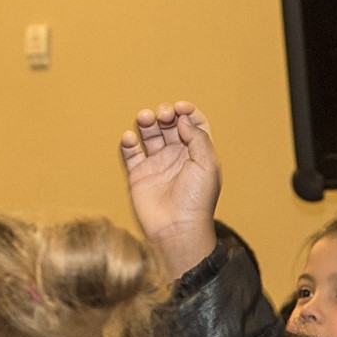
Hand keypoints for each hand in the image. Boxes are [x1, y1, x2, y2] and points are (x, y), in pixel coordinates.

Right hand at [119, 102, 221, 281]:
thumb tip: (183, 119)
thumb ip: (198, 138)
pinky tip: (130, 138)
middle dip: (166, 114)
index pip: (193, 124)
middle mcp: (178, 157)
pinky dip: (128, 141)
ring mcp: (158, 164)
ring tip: (145, 117)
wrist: (177, 228)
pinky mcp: (139, 174)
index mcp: (198, 154)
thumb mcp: (208, 165)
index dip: (187, 112)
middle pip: (170, 125)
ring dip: (147, 122)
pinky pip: (131, 152)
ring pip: (150, 134)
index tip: (180, 108)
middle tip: (163, 114)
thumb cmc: (197, 200)